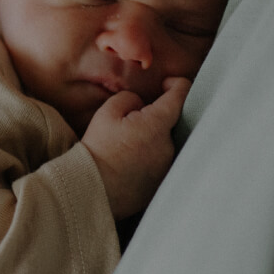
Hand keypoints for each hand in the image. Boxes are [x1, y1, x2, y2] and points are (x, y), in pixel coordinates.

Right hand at [82, 77, 190, 218]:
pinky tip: (129, 164)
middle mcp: (169, 146)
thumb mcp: (107, 112)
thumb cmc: (98, 149)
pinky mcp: (161, 184)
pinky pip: (159, 164)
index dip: (177, 84)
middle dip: (155, 118)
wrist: (92, 189)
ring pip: (164, 144)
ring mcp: (167, 167)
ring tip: (126, 147)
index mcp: (158, 125)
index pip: (181, 95)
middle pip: (171, 123)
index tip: (167, 84)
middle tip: (130, 123)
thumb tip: (140, 104)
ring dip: (151, 140)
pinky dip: (148, 159)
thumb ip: (130, 99)